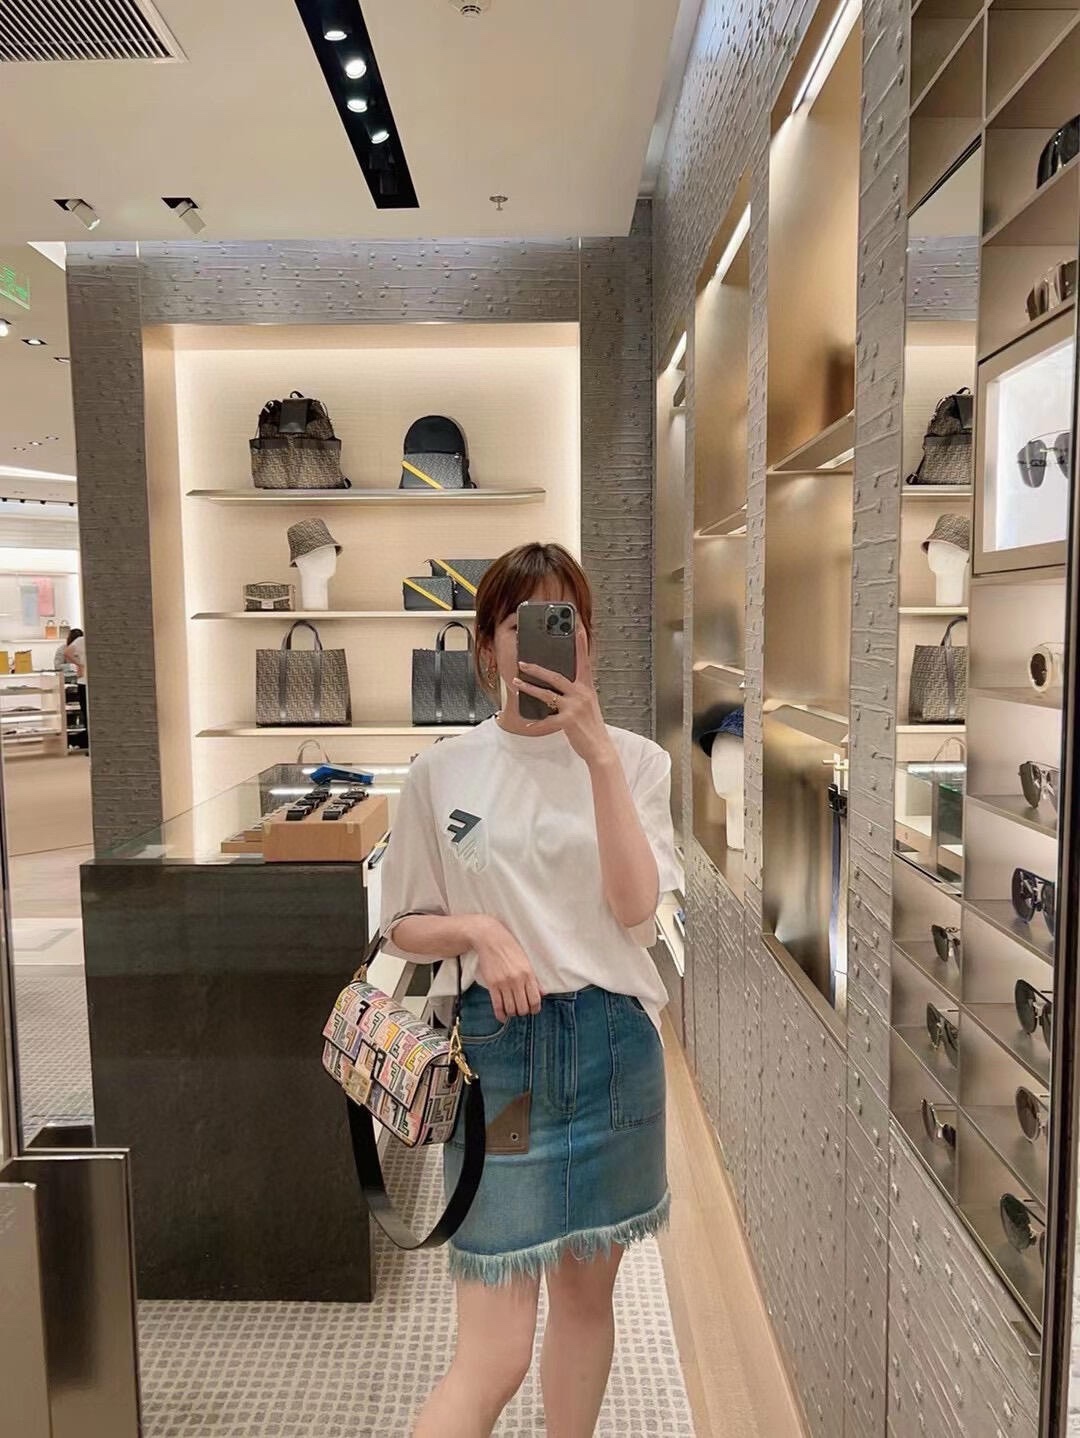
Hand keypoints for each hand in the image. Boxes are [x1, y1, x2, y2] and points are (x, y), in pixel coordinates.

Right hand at [472, 916, 542, 1021]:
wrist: (490, 938)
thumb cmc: (509, 947)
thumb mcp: (526, 961)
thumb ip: (534, 979)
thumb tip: (543, 993)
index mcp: (528, 974)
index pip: (535, 999)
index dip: (535, 1009)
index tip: (533, 1010)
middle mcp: (517, 980)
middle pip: (523, 1007)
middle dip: (523, 1012)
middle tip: (521, 1010)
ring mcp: (504, 983)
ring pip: (511, 1008)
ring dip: (512, 1013)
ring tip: (512, 1011)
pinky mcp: (492, 984)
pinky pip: (497, 1005)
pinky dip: (500, 1014)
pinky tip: (502, 1016)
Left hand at [512, 624, 614, 765]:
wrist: (600, 747)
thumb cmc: (591, 726)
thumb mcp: (588, 704)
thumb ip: (576, 692)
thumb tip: (558, 685)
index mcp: (587, 688)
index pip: (584, 662)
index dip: (581, 645)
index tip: (577, 628)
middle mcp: (581, 694)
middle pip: (556, 676)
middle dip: (537, 669)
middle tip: (523, 662)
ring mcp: (574, 707)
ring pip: (547, 694)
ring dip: (529, 688)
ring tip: (516, 682)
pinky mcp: (568, 721)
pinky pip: (547, 720)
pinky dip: (535, 722)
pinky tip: (527, 723)